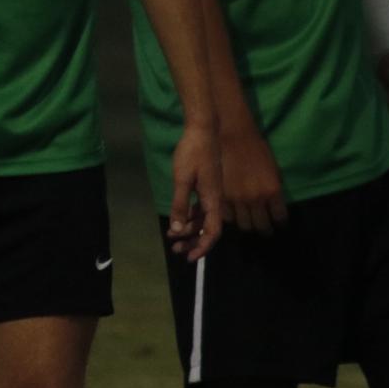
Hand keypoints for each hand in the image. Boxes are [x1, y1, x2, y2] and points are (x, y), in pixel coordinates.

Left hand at [167, 122, 223, 260]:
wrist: (202, 130)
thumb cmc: (192, 153)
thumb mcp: (182, 179)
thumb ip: (180, 204)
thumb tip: (178, 230)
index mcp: (213, 200)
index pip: (212, 232)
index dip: (202, 247)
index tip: (190, 257)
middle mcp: (216, 200)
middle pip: (207, 229)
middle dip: (192, 242)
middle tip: (176, 249)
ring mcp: (212, 193)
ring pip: (203, 219)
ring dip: (189, 230)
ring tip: (172, 237)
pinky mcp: (207, 187)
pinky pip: (200, 209)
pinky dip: (190, 217)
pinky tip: (178, 220)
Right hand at [218, 126, 286, 234]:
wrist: (232, 135)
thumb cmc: (256, 149)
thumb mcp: (274, 170)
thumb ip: (274, 191)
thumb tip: (275, 208)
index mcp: (272, 191)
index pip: (279, 218)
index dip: (280, 224)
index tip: (279, 225)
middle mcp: (255, 199)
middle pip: (261, 226)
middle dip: (264, 229)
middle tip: (264, 228)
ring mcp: (236, 199)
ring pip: (243, 225)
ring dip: (248, 225)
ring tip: (249, 221)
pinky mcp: (221, 197)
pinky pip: (228, 217)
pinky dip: (232, 218)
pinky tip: (234, 213)